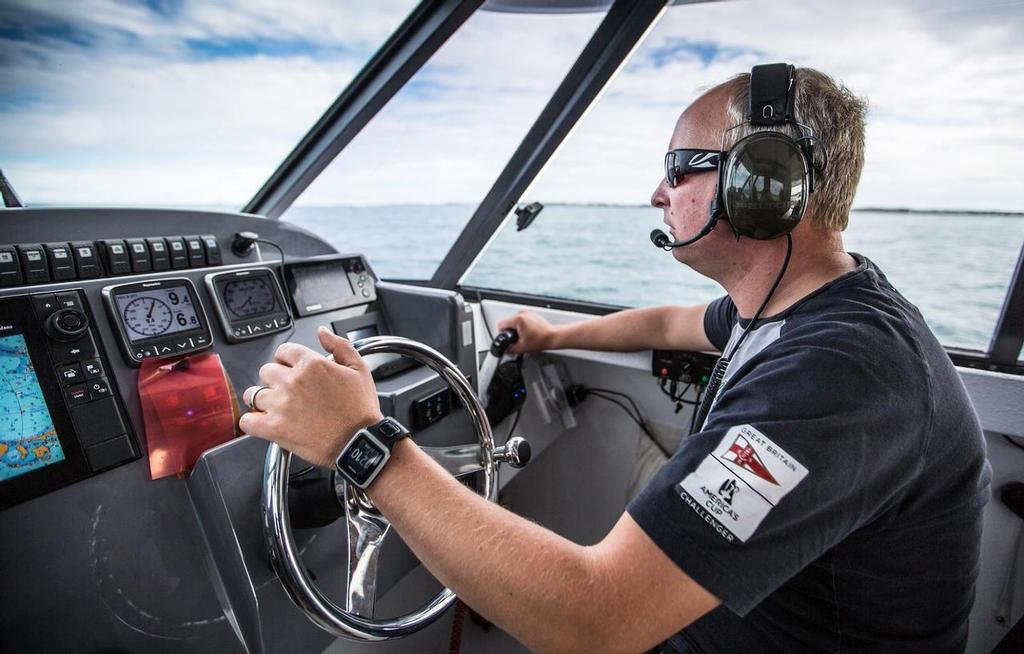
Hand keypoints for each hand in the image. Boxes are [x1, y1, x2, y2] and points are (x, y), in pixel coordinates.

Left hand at [239, 327, 384, 467]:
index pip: (283, 351)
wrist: (359, 442)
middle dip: (274, 379)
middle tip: (286, 390)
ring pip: (253, 394)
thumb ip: (340, 346)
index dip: (286, 359)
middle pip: (266, 371)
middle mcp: (292, 381)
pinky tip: (262, 423)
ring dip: (260, 399)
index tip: (290, 368)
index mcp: (311, 364)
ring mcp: (280, 405)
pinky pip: (247, 421)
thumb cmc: (361, 410)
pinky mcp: (274, 428)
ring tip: (273, 407)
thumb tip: (322, 333)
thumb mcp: (359, 369)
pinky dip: (252, 422)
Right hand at [496, 311, 557, 353]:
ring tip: (524, 336)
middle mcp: (522, 313)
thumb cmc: (541, 340)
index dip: (502, 334)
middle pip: (507, 323)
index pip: (501, 325)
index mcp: (517, 319)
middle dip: (510, 332)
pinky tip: (528, 332)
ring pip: (514, 321)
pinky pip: (521, 319)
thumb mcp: (521, 348)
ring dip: (516, 329)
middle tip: (518, 339)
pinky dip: (522, 326)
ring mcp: (527, 313)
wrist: (553, 337)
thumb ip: (509, 349)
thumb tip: (504, 349)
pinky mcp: (531, 314)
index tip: (507, 339)